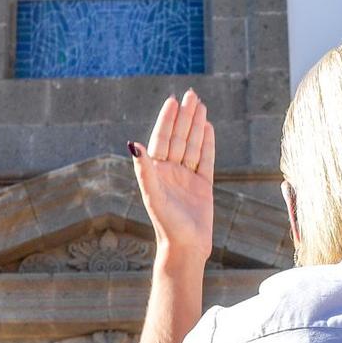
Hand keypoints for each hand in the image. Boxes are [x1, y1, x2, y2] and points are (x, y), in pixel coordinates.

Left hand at [130, 90, 214, 260]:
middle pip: (178, 138)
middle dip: (184, 116)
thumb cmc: (167, 225)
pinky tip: (208, 127)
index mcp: (156, 173)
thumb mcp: (154, 196)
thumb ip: (144, 170)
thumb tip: (133, 145)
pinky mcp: (202, 186)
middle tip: (192, 94)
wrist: (186, 247)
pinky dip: (207, 143)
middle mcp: (170, 173)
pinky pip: (205, 159)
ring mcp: (187, 178)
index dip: (167, 120)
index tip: (173, 101)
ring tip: (201, 105)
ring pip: (192, 146)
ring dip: (196, 125)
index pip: (162, 140)